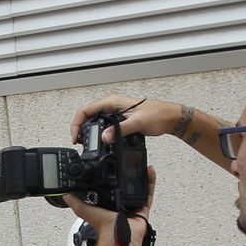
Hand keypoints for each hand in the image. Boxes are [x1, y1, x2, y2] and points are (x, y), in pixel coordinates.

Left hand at [63, 165, 156, 242]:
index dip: (110, 179)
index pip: (109, 188)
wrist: (118, 234)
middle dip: (126, 176)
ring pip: (138, 187)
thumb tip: (65, 194)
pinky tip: (148, 169)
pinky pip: (148, 192)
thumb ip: (75, 201)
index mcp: (107, 204)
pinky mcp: (143, 207)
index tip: (112, 167)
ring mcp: (132, 206)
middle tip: (127, 163)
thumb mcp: (84, 210)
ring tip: (138, 163)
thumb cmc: (103, 226)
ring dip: (139, 175)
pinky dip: (150, 180)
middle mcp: (120, 204)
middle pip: (125, 187)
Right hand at [70, 95, 186, 146]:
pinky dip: (97, 133)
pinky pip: (103, 125)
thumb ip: (120, 130)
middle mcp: (112, 106)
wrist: (170, 118)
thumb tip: (104, 138)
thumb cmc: (158, 115)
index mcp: (113, 102)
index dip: (77, 123)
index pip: (86, 110)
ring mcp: (116, 113)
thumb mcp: (138, 123)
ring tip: (84, 143)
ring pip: (94, 120)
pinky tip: (98, 142)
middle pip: (87, 115)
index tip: (75, 137)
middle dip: (79, 128)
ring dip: (87, 131)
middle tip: (77, 142)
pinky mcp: (120, 120)